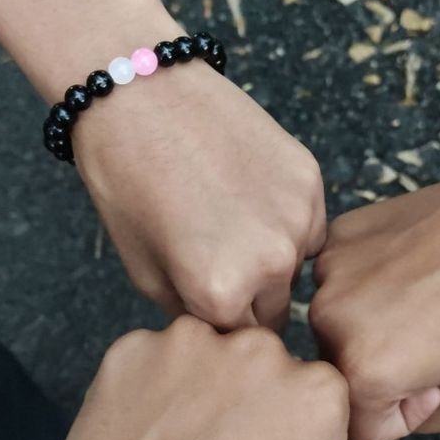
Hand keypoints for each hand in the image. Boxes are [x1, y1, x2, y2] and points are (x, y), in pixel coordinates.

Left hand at [48, 318, 347, 439]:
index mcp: (316, 391)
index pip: (316, 388)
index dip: (295, 422)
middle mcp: (259, 350)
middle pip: (261, 358)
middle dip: (248, 391)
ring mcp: (191, 343)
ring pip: (203, 351)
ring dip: (197, 382)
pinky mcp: (133, 349)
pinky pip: (149, 359)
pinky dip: (145, 386)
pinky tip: (141, 434)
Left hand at [73, 0, 325, 330]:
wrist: (141, 96)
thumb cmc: (127, 183)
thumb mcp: (143, 271)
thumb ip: (193, 316)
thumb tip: (227, 333)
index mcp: (221, 294)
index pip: (241, 344)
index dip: (222, 331)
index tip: (211, 310)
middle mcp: (270, 263)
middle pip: (277, 313)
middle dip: (252, 302)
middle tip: (218, 265)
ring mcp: (298, 218)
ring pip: (296, 268)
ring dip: (272, 261)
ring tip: (229, 222)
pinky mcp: (311, 179)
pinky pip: (309, 226)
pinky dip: (285, 221)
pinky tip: (246, 193)